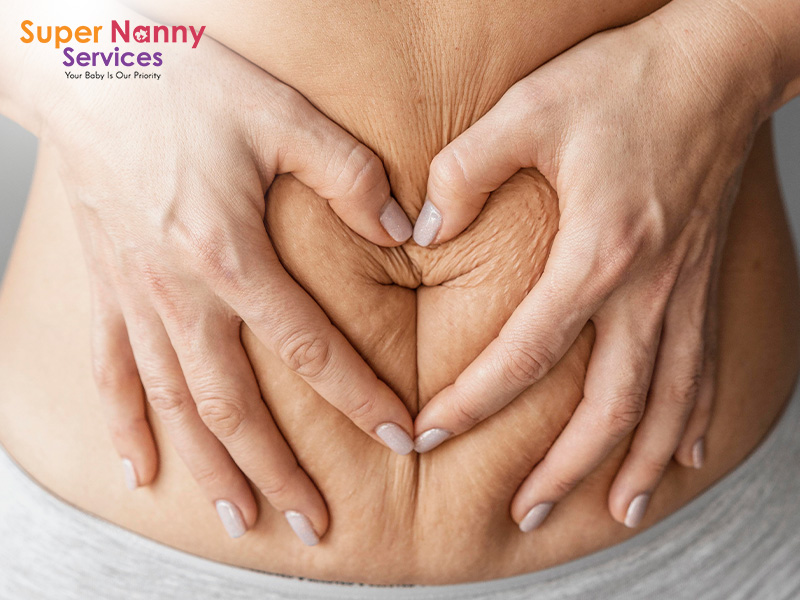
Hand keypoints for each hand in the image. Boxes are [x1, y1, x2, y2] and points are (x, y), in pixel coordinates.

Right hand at [41, 31, 414, 542]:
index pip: (310, 348)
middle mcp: (178, 293)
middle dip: (280, 470)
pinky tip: (140, 470)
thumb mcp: (278, 113)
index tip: (399, 436)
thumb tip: (401, 224)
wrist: (84, 68)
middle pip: (235, 405)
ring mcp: (134, 298)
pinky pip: (109, 373)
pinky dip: (125, 426)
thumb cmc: (182, 84)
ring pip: (176, 405)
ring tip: (242, 517)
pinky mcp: (104, 289)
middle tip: (315, 522)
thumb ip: (346, 171)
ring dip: (212, 467)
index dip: (359, 398)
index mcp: (229, 254)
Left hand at [412, 1, 780, 529]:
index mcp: (598, 253)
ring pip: (667, 404)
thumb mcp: (529, 109)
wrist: (719, 59)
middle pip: (609, 407)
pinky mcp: (705, 279)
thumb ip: (466, 171)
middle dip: (563, 470)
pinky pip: (706, 367)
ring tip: (614, 514)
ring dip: (636, 466)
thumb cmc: (626, 80)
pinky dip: (694, 420)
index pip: (525, 353)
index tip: (432, 433)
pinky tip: (683, 455)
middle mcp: (649, 287)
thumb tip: (427, 232)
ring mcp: (685, 290)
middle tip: (524, 515)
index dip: (474, 401)